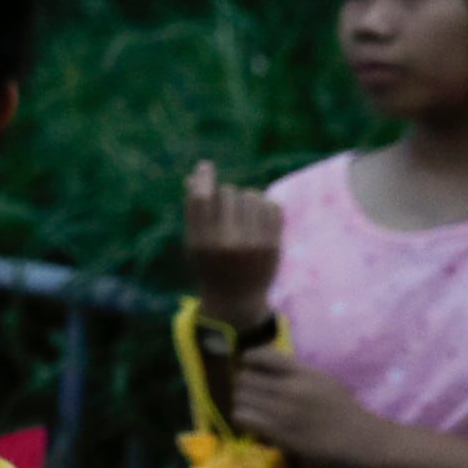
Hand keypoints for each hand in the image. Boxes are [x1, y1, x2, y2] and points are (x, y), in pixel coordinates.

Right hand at [182, 162, 280, 329]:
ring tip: (244, 215)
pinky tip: (259, 218)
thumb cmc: (210, 267)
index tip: (205, 166)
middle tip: (227, 208)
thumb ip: (194, 213)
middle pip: (227, 192)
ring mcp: (252, 243)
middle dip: (226, 194)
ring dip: (247, 199)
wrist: (237, 300)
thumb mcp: (194, 244)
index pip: (201, 198)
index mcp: (201, 242)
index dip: (203, 178)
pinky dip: (265, 207)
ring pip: (251, 195)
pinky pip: (272, 205)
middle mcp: (226, 242)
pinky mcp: (273, 244)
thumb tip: (193, 177)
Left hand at [230, 347, 386, 467]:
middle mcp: (291, 387)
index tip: (250, 368)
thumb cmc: (341, 409)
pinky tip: (253, 423)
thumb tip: (259, 361)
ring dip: (242, 404)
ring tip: (253, 410)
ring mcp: (283, 410)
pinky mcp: (278, 432)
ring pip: (240, 398)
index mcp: (303, 371)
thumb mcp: (322, 379)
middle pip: (244, 378)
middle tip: (252, 395)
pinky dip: (243, 419)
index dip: (248, 361)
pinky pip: (242, 417)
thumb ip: (294, 371)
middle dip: (244, 386)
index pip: (261, 355)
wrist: (360, 439)